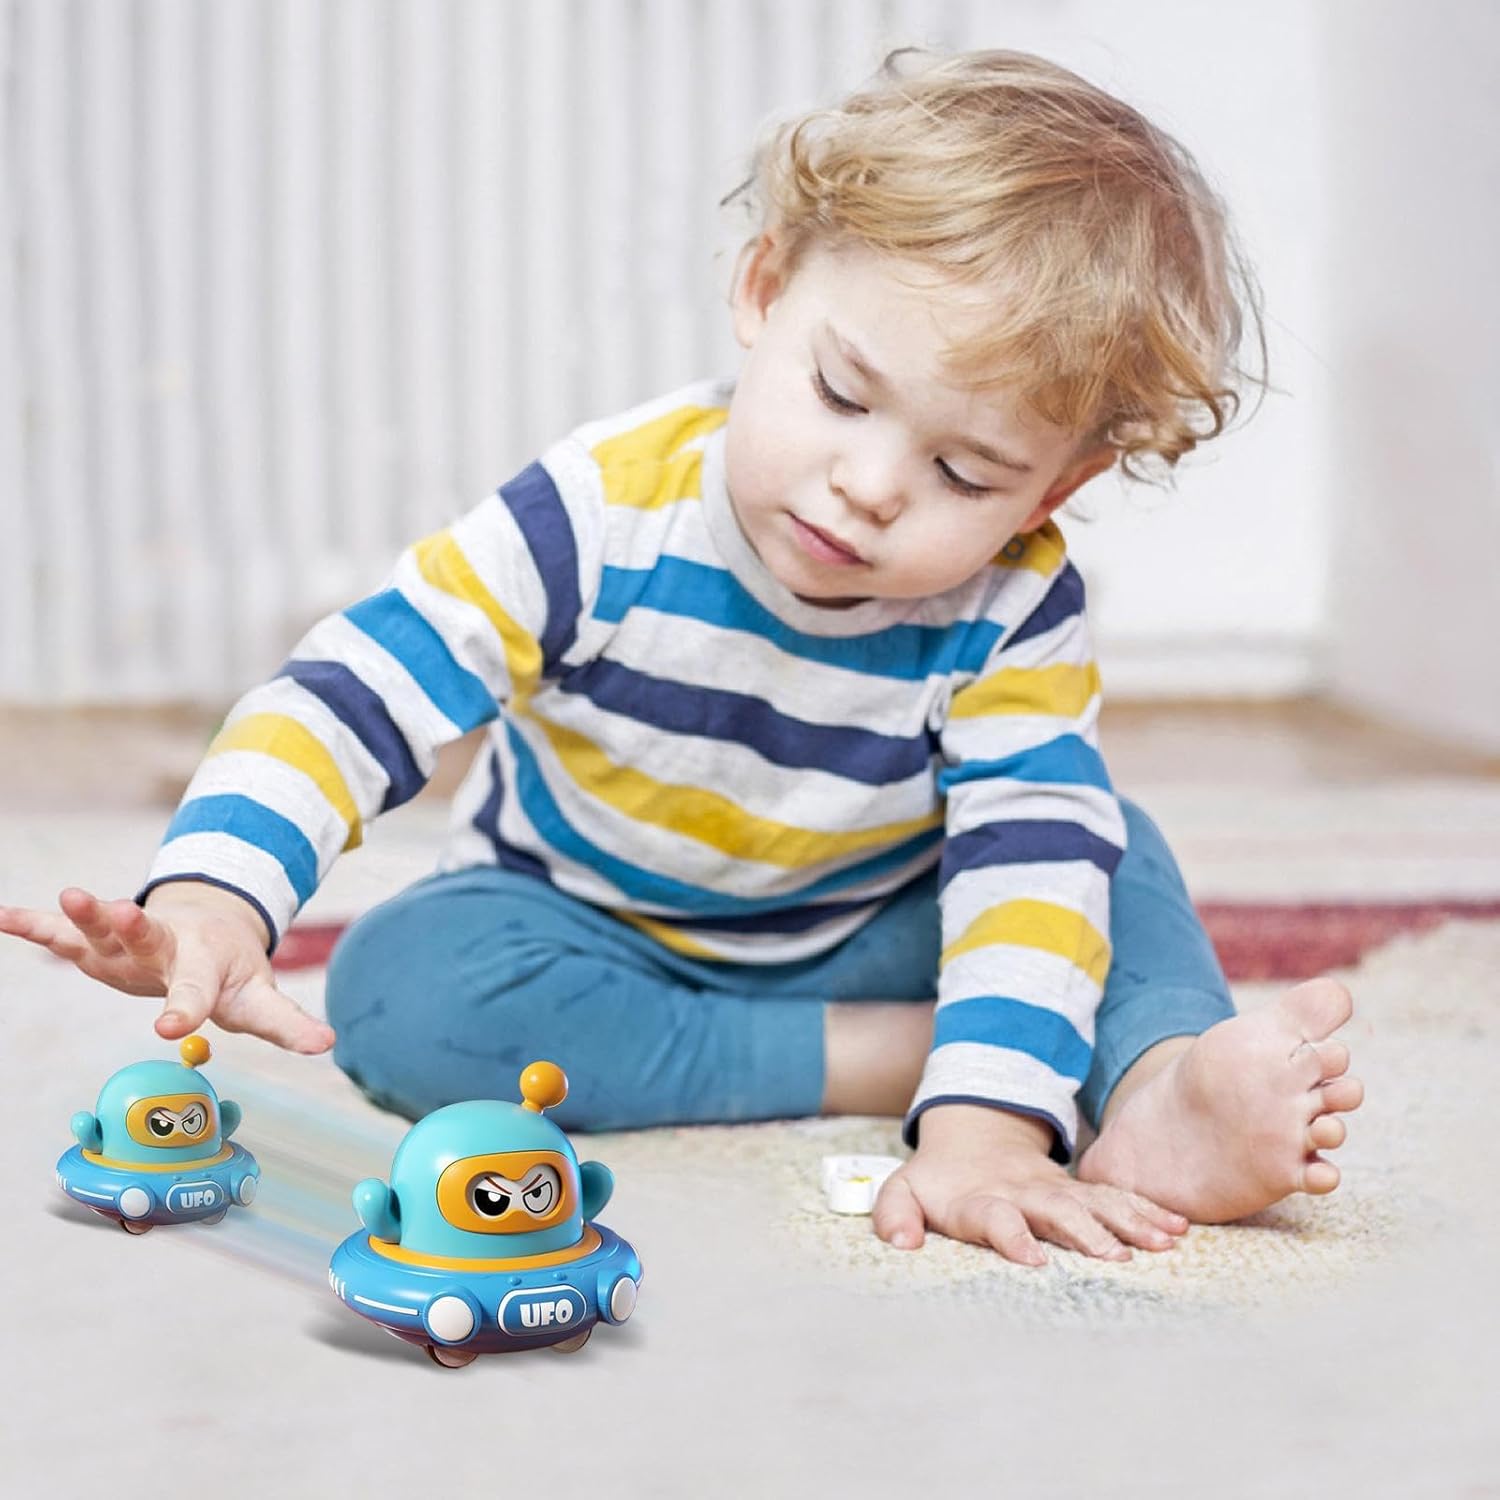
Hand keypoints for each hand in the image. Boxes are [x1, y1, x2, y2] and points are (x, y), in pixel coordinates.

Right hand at [0, 882, 333, 1052]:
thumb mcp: (260, 998)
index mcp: (204, 967)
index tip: (170, 1027)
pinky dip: (31, 924)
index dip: (186, 1009)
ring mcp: (127, 943)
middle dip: (134, 926)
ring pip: (103, 929)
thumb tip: (328, 1045)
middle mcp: (163, 949)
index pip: (196, 991)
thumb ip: (287, 1022)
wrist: (210, 927)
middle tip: (124, 910)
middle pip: (148, 938)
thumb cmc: (232, 971)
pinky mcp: (99, 943)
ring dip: (85, 913)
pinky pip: (61, 934)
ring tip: (68, 895)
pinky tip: (1, 917)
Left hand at [872, 1102, 1187, 1264]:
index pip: (994, 1217)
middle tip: (1115, 1260)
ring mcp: (1056, 1189)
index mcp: (979, 1199)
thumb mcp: (903, 1190)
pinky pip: (1117, 1197)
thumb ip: (893, 1215)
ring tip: (1162, 1243)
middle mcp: (1023, 1192)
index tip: (1032, 1259)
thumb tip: (899, 1244)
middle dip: (1086, 1233)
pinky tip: (1178, 1228)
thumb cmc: (938, 1180)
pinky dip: (1147, 1210)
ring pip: (1096, 1201)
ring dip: (1128, 1221)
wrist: (974, 1135)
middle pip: (1057, 1209)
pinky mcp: (1080, 1191)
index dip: (1010, 1235)